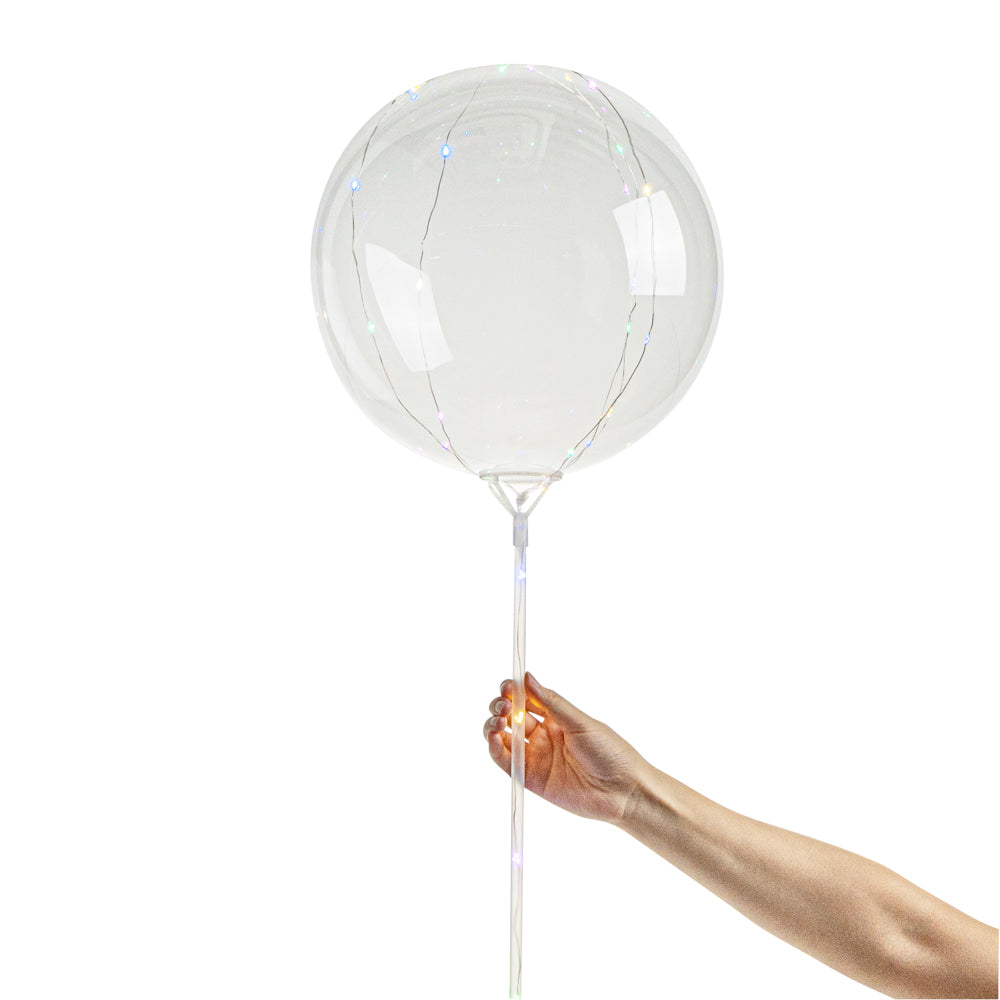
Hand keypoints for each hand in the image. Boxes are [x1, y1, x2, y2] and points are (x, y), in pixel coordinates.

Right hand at [483, 672, 649, 824]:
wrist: (624, 791)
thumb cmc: (611, 753)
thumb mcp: (580, 722)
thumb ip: (552, 703)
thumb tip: (527, 678)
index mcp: (556, 719)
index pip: (527, 700)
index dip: (514, 691)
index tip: (507, 686)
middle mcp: (544, 736)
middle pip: (512, 718)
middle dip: (502, 707)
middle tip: (505, 704)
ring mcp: (537, 758)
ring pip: (504, 739)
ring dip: (493, 726)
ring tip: (498, 719)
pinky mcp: (532, 779)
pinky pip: (507, 763)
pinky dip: (494, 748)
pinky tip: (493, 735)